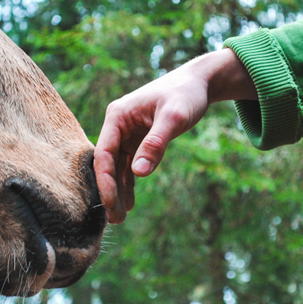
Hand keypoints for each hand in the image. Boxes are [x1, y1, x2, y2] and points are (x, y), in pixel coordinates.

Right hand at [94, 48, 255, 223]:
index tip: (110, 203)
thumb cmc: (185, 94)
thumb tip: (138, 173)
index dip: (105, 180)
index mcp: (118, 116)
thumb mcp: (174, 117)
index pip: (104, 153)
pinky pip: (129, 165)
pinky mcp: (138, 140)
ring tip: (120, 218)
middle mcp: (117, 125)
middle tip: (115, 220)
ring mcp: (126, 133)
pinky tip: (130, 203)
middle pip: (107, 163)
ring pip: (117, 167)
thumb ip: (155, 144)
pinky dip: (130, 182)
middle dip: (109, 191)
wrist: (199, 83)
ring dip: (118, 191)